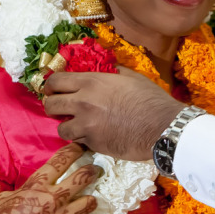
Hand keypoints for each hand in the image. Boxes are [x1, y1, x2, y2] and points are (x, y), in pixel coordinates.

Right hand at [0, 144, 100, 213]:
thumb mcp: (6, 198)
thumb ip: (25, 190)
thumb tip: (35, 186)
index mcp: (35, 187)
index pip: (60, 162)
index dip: (73, 151)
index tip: (82, 146)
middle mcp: (51, 200)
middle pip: (82, 178)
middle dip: (92, 171)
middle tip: (95, 170)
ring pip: (90, 203)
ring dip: (90, 201)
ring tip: (88, 201)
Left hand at [42, 67, 184, 159]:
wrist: (163, 127)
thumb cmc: (152, 100)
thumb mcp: (133, 78)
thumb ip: (116, 73)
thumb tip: (111, 70)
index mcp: (91, 82)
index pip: (55, 82)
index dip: (50, 87)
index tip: (52, 92)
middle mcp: (83, 102)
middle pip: (51, 105)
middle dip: (54, 107)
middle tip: (62, 110)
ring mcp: (86, 125)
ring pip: (61, 128)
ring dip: (68, 127)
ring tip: (78, 127)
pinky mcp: (93, 143)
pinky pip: (78, 142)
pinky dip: (83, 140)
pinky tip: (94, 136)